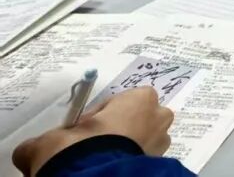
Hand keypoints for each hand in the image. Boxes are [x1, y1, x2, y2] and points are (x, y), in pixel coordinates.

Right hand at [13, 87, 173, 175]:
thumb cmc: (82, 145)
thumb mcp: (57, 135)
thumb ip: (54, 136)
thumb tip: (39, 147)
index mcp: (141, 98)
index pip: (120, 101)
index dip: (101, 116)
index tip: (85, 129)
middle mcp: (159, 116)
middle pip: (138, 118)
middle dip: (120, 128)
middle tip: (93, 144)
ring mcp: (163, 141)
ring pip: (142, 139)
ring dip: (126, 146)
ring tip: (101, 158)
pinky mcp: (161, 162)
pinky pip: (142, 158)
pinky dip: (128, 161)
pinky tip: (109, 166)